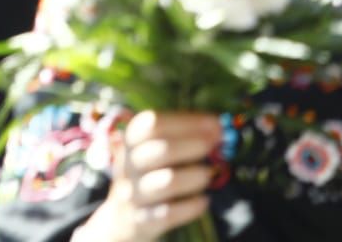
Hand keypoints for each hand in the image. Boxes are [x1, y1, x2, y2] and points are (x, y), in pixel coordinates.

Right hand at [74, 111, 220, 241]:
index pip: (154, 123)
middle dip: (195, 145)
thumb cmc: (149, 175)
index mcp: (131, 140)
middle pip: (162, 150)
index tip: (217, 123)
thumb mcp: (153, 151)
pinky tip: (203, 201)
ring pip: (168, 181)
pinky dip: (192, 206)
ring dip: (196, 175)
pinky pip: (171, 212)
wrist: (122, 217)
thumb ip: (182, 137)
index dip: (188, 122)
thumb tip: (219, 128)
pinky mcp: (142, 220)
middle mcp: (128, 164)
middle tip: (218, 146)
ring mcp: (134, 193)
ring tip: (208, 174)